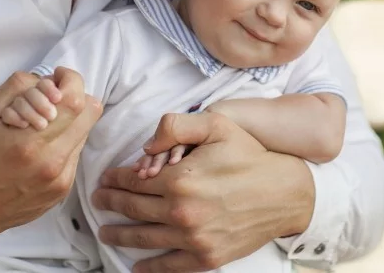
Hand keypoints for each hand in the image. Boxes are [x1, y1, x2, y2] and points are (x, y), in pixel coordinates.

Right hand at [0, 68, 101, 262]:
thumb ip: (16, 90)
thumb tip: (47, 79)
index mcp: (29, 143)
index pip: (74, 100)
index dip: (70, 80)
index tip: (56, 77)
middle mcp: (52, 163)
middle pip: (90, 113)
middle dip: (74, 95)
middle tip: (52, 96)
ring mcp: (61, 179)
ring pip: (85, 132)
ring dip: (70, 119)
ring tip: (42, 124)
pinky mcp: (63, 190)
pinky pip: (75, 153)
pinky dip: (64, 141)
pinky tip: (40, 146)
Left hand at [92, 112, 314, 272]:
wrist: (286, 193)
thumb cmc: (250, 156)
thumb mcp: (216, 125)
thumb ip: (176, 125)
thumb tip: (145, 145)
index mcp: (179, 179)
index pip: (133, 181)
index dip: (114, 180)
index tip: (105, 180)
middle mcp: (181, 211)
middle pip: (132, 209)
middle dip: (110, 205)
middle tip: (98, 203)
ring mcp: (193, 238)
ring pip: (143, 238)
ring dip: (119, 236)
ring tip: (105, 233)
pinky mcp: (206, 257)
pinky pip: (169, 266)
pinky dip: (149, 268)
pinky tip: (136, 266)